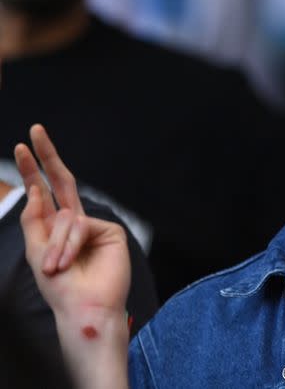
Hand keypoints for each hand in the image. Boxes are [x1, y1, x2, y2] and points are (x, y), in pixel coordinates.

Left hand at [16, 124, 129, 320]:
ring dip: (55, 244)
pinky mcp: (110, 230)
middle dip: (47, 156)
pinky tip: (70, 261)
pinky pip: (80, 224)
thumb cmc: (59, 287)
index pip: (44, 191)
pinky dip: (70, 243)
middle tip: (36, 129)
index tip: (23, 146)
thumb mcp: (36, 251)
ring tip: (55, 268)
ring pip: (65, 215)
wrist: (83, 307)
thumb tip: (36, 187)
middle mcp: (75, 221)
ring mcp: (93, 225)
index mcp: (55, 226)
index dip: (33, 169)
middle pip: (62, 181)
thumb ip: (35, 218)